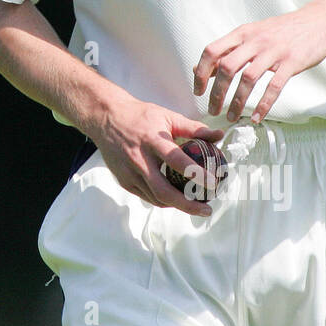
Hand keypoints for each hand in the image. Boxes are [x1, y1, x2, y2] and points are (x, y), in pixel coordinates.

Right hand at [85, 94, 224, 215]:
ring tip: (196, 205)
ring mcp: (129, 173)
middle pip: (164, 191)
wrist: (106, 118)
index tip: (213, 183)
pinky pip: (147, 197)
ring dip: (177, 205)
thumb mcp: (167, 116)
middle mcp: (139, 159)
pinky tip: (176, 199)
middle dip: (187, 204)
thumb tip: (219, 135)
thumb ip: (194, 128)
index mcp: (152, 141)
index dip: (196, 173)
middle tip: (207, 209)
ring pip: (156, 198)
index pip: (177, 160)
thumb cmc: (139, 116)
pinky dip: (163, 201)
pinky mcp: (124, 181)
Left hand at [193, 0, 325, 122]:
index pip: (212, 51)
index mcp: (242, 33)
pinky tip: (257, 117)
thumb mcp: (252, 34)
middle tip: (212, 109)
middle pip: (227, 68)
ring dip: (237, 102)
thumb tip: (200, 68)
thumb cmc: (282, 31)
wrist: (319, 21)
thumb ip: (228, 50)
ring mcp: (273, 51)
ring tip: (231, 117)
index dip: (202, 72)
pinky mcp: (291, 62)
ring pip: (248, 79)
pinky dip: (263, 105)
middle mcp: (255, 41)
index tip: (198, 91)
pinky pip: (274, 87)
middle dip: (217, 93)